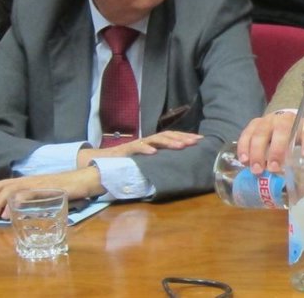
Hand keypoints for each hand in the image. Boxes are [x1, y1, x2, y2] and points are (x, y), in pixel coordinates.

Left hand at [0, 167, 103, 220]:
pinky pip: (25, 194)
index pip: (0, 185)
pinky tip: (8, 214)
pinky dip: (14, 203)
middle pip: (0, 186)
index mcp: (26, 181)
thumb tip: (18, 211)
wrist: (86, 179)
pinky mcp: (44, 188)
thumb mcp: (45, 193)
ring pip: (9, 189)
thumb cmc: (68, 187)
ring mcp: (36, 183)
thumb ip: (32, 199)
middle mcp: (28, 179)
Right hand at [75, 130, 202, 168]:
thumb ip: (160, 161)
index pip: (172, 136)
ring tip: (181, 146)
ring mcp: (137, 144)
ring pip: (155, 139)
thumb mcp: (148, 162)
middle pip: (167, 135)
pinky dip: (146, 149)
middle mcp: (147, 141)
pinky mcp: (126, 150)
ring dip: (169, 142)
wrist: (103, 163)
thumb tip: (179, 167)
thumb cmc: (128, 163)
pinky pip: (137, 148)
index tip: (200, 140)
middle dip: (182, 137)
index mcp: (153, 143)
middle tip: (195, 142)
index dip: (186, 137)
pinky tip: (154, 153)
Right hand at [236, 111, 303, 174]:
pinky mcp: (254, 124)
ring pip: (261, 132)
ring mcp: (268, 120)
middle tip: (274, 168)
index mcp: (303, 125)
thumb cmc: (295, 139)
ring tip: (257, 170)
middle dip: (277, 150)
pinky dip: (244, 147)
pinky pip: (247, 133)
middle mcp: (285, 119)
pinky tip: (244, 160)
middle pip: (281, 130)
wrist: (282, 123)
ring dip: (257, 152)